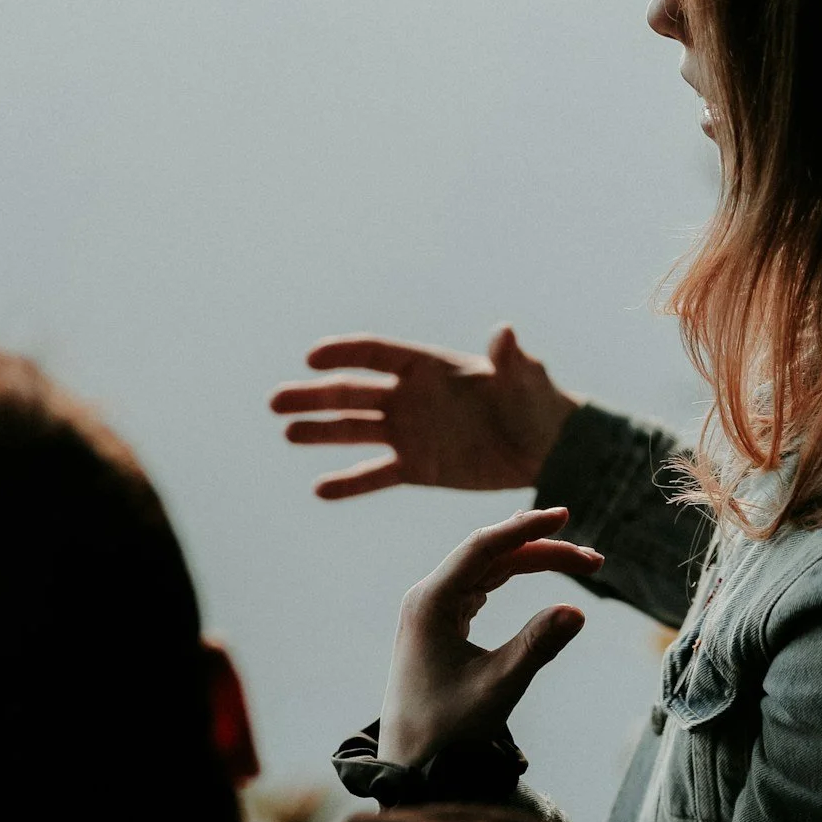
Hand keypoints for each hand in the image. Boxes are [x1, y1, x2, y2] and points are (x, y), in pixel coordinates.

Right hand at [269, 327, 579, 499]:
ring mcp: (409, 432)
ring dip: (321, 431)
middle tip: (276, 402)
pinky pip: (376, 475)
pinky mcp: (417, 467)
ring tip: (288, 433)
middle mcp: (410, 397)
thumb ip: (510, 360)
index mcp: (429, 367)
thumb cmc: (537, 403)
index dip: (344, 354)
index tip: (313, 358)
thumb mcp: (524, 379)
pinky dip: (350, 483)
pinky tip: (320, 489)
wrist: (546, 448)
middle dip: (315, 396)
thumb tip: (505, 333)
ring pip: (355, 431)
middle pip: (353, 392)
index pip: (377, 354)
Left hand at [383, 508, 599, 764]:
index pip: (483, 547)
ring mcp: (432, 609)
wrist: (410, 764)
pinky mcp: (441, 624)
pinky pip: (481, 585)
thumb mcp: (497, 688)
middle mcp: (427, 598)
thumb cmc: (447, 731)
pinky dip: (514, 575)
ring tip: (580, 563)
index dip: (525, 528)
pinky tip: (535, 566)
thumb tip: (578, 610)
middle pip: (491, 554)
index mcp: (430, 603)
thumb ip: (536, 647)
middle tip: (594, 562)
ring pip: (488, 568)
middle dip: (542, 550)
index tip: (564, 516)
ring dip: (533, 561)